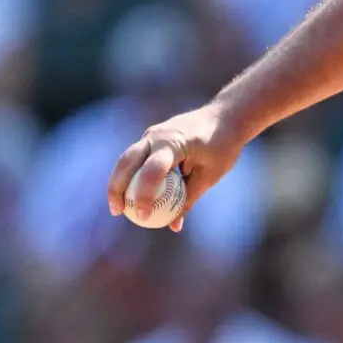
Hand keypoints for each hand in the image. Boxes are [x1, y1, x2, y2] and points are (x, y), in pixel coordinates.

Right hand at [108, 103, 243, 232]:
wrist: (226, 116)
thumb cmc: (223, 147)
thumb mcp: (210, 176)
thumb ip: (189, 198)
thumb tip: (173, 226)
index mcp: (174, 143)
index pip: (152, 171)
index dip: (144, 195)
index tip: (143, 217)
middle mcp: (156, 135)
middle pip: (127, 161)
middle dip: (117, 187)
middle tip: (117, 212)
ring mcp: (151, 134)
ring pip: (126, 158)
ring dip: (118, 181)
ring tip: (117, 207)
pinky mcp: (151, 137)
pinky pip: (136, 157)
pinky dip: (130, 175)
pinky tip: (129, 195)